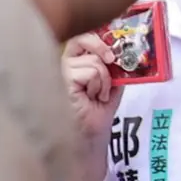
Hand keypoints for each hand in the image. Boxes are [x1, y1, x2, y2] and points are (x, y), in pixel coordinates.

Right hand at [61, 33, 122, 180]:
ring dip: (104, 81)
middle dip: (103, 55)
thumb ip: (112, 67)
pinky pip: (90, 72)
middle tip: (110, 68)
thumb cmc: (96, 116)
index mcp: (71, 64)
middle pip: (84, 41)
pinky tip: (92, 99)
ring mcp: (57, 73)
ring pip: (93, 62)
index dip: (97, 38)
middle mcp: (60, 66)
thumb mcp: (110, 86)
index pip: (80, 38)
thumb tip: (123, 50)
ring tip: (97, 97)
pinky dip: (99, 85)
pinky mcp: (59, 82)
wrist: (89, 142)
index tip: (111, 50)